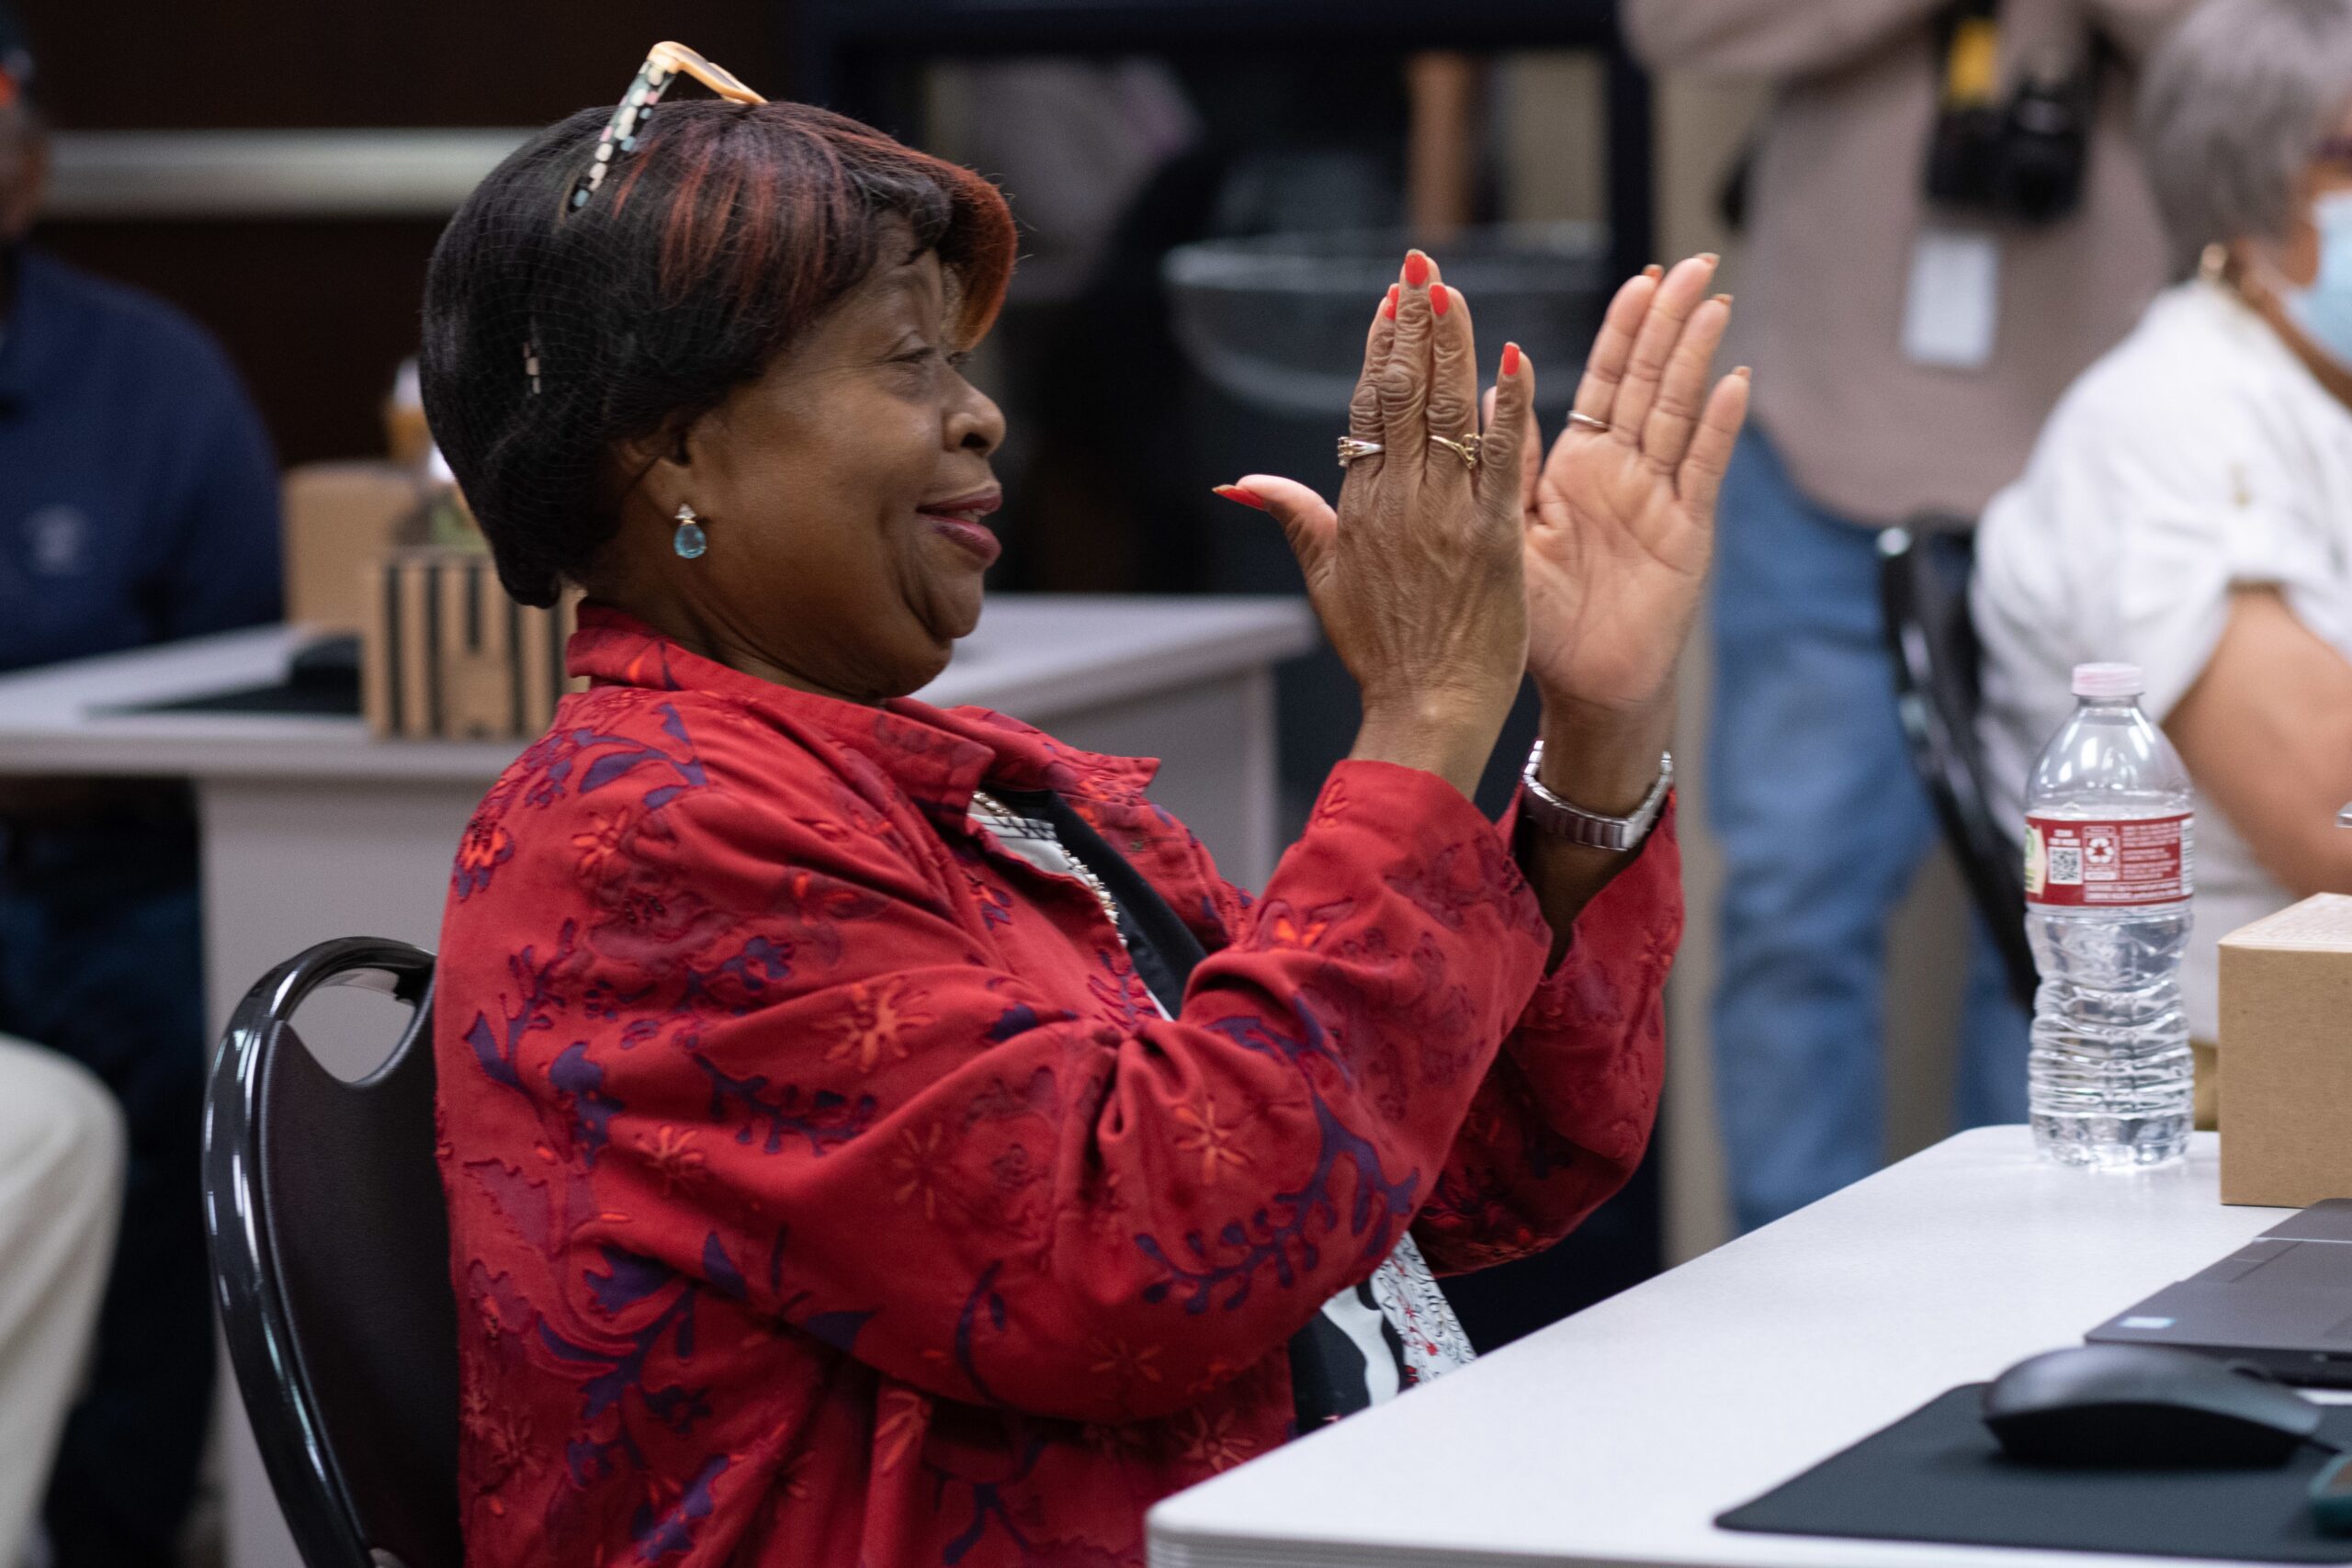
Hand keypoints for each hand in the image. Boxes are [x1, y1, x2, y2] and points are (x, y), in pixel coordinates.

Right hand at [1219, 252, 1535, 797]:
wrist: (1426, 708)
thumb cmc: (1380, 652)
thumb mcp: (1325, 581)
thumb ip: (1293, 518)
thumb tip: (1240, 483)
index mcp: (1357, 506)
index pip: (1367, 408)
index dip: (1379, 348)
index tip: (1390, 299)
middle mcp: (1396, 501)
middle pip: (1402, 394)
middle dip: (1412, 324)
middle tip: (1420, 263)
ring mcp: (1444, 516)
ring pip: (1446, 412)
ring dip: (1451, 345)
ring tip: (1452, 289)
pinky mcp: (1492, 537)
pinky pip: (1500, 458)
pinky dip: (1507, 406)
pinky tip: (1515, 356)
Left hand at [1503, 256, 1748, 730]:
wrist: (1581, 685)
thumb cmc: (1540, 617)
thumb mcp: (1511, 530)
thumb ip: (1510, 461)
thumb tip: (1491, 386)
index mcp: (1577, 466)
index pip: (1604, 382)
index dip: (1624, 330)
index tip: (1641, 278)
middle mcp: (1623, 472)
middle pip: (1650, 382)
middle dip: (1672, 323)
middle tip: (1696, 263)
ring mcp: (1660, 499)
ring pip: (1679, 414)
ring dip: (1697, 358)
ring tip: (1715, 302)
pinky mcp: (1686, 534)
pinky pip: (1701, 473)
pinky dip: (1717, 429)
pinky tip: (1734, 384)